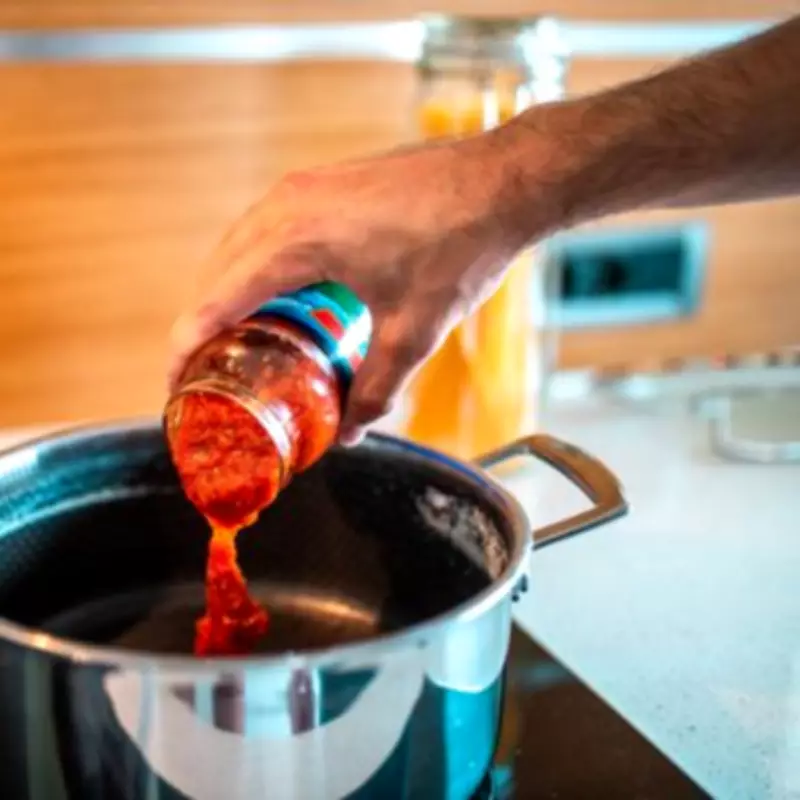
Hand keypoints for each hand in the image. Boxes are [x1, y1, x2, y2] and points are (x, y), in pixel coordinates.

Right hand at [169, 130, 535, 443]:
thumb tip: (349, 430)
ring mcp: (302, 188)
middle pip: (215, 275)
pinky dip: (255, 268)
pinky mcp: (323, 183)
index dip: (185, 348)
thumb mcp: (413, 332)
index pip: (213, 301)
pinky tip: (276, 299)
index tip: (175, 386)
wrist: (501, 182)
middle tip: (206, 375)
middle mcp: (285, 206)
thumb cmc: (459, 247)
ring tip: (236, 343)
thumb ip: (376, 390)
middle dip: (202, 326)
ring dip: (227, 295)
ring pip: (237, 249)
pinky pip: (267, 229)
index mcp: (294, 242)